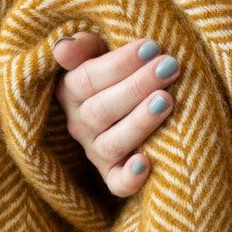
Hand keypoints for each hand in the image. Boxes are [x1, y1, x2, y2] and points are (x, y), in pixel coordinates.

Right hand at [53, 32, 181, 196]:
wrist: (134, 103)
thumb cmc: (119, 70)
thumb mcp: (98, 51)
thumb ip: (82, 47)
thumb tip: (62, 50)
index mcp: (71, 92)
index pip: (87, 79)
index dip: (119, 64)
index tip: (151, 46)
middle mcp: (80, 125)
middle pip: (102, 110)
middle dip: (137, 87)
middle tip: (169, 67)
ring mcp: (97, 153)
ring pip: (113, 143)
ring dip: (140, 122)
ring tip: (167, 101)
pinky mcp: (114, 176)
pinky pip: (118, 185)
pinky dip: (131, 178)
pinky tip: (147, 163)